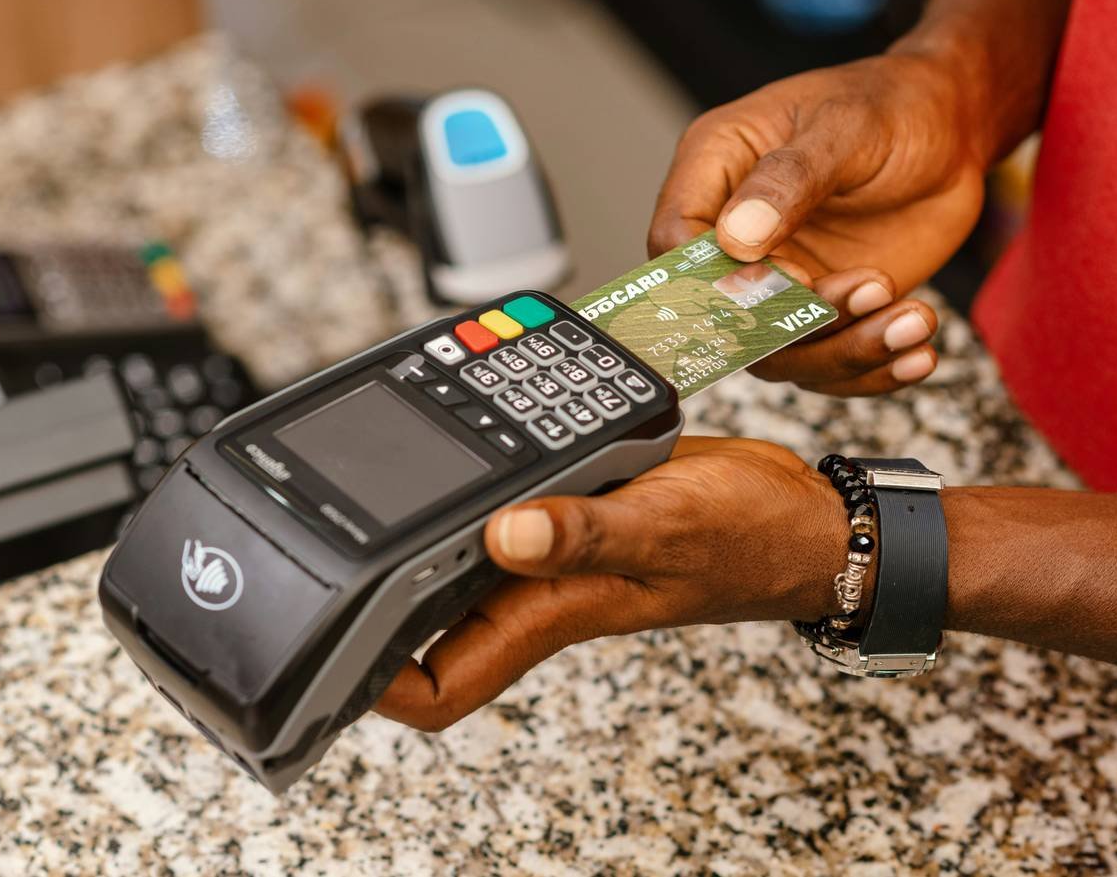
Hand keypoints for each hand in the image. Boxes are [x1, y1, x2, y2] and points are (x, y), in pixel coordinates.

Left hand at [374, 437, 847, 731]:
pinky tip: (469, 433)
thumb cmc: (744, 542)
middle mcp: (536, 587)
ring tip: (386, 466)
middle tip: (333, 520)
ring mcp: (547, 549)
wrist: (788, 515)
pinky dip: (477, 473)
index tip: (328, 639)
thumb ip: (586, 534)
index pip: (440, 683)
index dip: (376, 679)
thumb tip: (503, 537)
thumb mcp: (664, 530)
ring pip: (458, 548)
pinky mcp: (564, 505)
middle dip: (376, 581)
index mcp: (547, 611)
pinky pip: (500, 498)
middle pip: (427, 613)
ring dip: (422, 515)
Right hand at [651, 53, 986, 393]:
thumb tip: (735, 239)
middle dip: (795, 324)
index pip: (674, 243)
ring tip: (913, 319)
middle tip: (874, 289)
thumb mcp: (846, 125)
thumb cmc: (893, 104)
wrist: (954, 129)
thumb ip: (789, 178)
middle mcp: (733, 236)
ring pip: (775, 354)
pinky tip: (917, 353)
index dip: (719, 278)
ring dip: (845, 351)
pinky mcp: (818, 312)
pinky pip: (824, 366)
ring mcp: (774, 281)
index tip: (796, 277)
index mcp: (715, 171)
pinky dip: (871, 373)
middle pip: (720, 316)